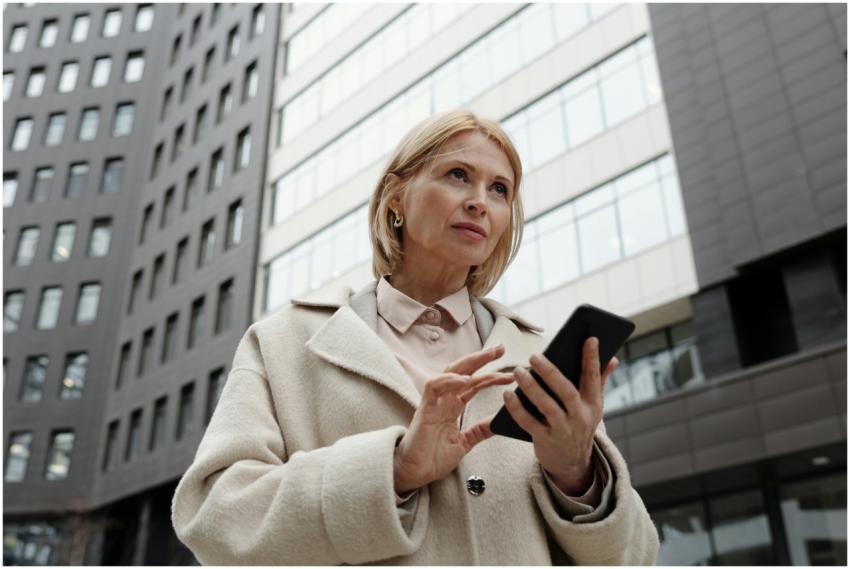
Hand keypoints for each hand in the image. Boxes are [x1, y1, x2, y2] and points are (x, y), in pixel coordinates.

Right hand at [393, 344, 514, 493]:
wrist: (415, 473)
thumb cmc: (433, 457)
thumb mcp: (465, 442)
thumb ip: (479, 430)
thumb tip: (497, 422)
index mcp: (453, 406)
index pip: (474, 383)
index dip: (491, 376)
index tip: (510, 374)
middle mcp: (444, 400)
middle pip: (464, 370)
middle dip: (482, 358)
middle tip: (501, 349)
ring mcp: (434, 402)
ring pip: (451, 372)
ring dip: (470, 363)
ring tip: (489, 357)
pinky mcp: (425, 408)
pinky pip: (435, 386)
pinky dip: (450, 380)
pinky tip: (465, 379)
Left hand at [502, 337, 618, 494]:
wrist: (572, 463)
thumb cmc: (579, 424)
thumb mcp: (593, 406)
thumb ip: (599, 381)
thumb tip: (613, 357)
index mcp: (593, 404)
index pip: (593, 378)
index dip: (592, 358)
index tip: (590, 338)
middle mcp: (580, 417)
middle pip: (567, 392)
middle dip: (551, 373)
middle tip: (534, 355)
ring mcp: (563, 430)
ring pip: (547, 407)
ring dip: (531, 388)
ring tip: (518, 371)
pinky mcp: (545, 441)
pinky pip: (529, 423)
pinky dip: (517, 409)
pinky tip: (507, 394)